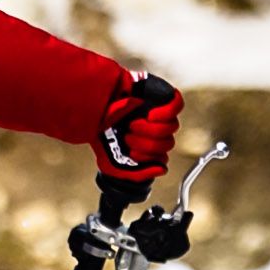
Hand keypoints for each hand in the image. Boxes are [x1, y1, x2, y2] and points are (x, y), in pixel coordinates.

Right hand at [94, 75, 184, 206]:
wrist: (93, 109)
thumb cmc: (100, 134)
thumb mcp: (113, 165)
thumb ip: (139, 174)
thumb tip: (162, 169)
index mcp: (145, 144)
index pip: (161, 156)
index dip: (147, 158)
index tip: (131, 153)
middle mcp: (154, 129)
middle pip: (167, 144)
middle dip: (146, 145)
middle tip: (128, 137)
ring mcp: (160, 112)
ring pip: (171, 128)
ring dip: (151, 130)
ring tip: (133, 125)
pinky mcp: (161, 95)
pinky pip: (177, 105)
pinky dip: (165, 113)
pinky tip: (151, 116)